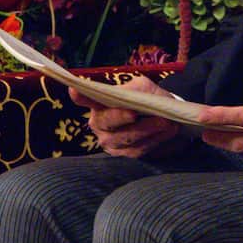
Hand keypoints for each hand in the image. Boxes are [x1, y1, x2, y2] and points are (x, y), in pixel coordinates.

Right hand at [68, 76, 182, 157]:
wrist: (162, 115)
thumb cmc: (147, 97)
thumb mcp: (143, 87)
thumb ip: (137, 92)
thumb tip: (134, 101)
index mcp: (99, 103)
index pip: (86, 99)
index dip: (80, 96)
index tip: (73, 89)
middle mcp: (99, 124)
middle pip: (108, 122)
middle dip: (124, 117)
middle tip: (139, 112)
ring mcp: (110, 142)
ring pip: (126, 139)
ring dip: (148, 130)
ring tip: (167, 122)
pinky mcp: (124, 155)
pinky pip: (139, 150)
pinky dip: (155, 140)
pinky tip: (169, 131)